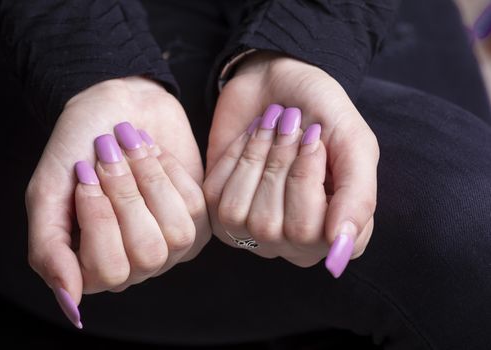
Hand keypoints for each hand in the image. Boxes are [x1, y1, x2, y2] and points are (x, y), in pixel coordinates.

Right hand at [25, 77, 209, 326]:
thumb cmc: (77, 148)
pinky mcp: (198, 217)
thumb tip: (71, 300)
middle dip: (127, 195)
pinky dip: (170, 171)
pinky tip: (153, 154)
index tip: (84, 171)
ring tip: (131, 149)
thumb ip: (49, 248)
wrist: (115, 106)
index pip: (109, 271)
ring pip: (176, 232)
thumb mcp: (47, 193)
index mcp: (94, 266)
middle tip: (109, 154)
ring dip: (150, 180)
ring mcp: (171, 244)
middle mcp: (137, 264)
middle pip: (147, 253)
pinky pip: (194, 205)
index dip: (99, 217)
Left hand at [204, 52, 378, 275]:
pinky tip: (250, 139)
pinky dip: (233, 156)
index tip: (315, 138)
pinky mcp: (220, 210)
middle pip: (273, 227)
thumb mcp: (354, 145)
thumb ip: (359, 196)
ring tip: (270, 128)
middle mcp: (293, 242)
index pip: (315, 235)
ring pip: (240, 215)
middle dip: (279, 164)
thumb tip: (342, 246)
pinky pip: (216, 196)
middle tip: (290, 126)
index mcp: (334, 233)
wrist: (278, 82)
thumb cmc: (322, 114)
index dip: (308, 179)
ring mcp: (254, 231)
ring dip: (255, 159)